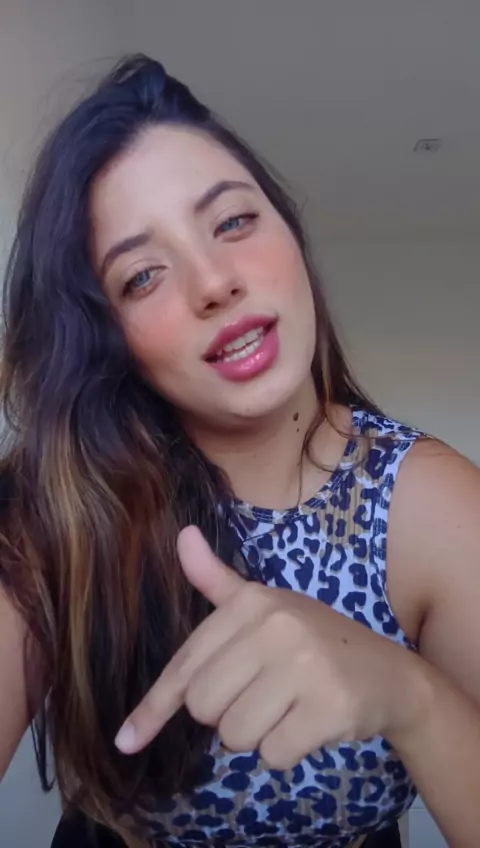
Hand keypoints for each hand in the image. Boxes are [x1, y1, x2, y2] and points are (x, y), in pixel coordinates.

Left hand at [115, 526, 421, 768]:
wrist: (388, 674)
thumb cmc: (313, 641)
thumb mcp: (266, 606)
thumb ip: (217, 581)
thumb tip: (181, 535)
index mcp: (252, 603)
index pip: (185, 665)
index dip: (153, 708)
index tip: (126, 741)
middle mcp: (276, 627)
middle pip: (204, 707)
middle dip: (227, 715)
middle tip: (263, 696)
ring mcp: (305, 666)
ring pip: (236, 735)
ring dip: (257, 736)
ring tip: (288, 708)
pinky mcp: (329, 707)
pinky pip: (273, 754)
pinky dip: (285, 752)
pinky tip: (309, 724)